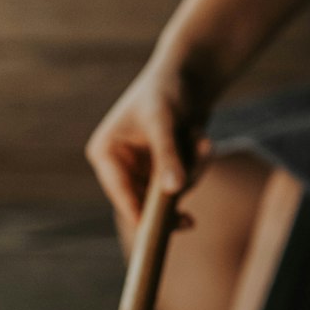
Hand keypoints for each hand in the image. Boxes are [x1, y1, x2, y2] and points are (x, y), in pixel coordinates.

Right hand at [85, 57, 212, 226]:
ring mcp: (143, 167)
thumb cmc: (168, 89)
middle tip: (190, 221)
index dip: (136, 215)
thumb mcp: (165, 122)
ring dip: (192, 171)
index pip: (119, 192)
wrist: (190, 72)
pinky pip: (183, 182)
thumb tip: (174, 191)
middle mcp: (120, 164)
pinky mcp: (164, 167)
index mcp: (106, 152)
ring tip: (202, 140)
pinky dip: (197, 165)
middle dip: (173, 193)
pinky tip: (203, 140)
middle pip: (144, 201)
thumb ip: (168, 156)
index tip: (151, 237)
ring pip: (169, 193)